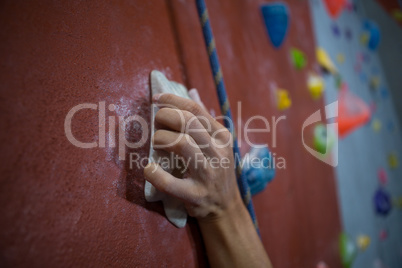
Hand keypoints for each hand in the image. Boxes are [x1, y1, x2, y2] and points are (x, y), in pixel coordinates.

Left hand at [144, 91, 242, 221]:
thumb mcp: (217, 143)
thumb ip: (203, 119)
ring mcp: (209, 174)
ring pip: (181, 143)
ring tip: (155, 143)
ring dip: (161, 139)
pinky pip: (169, 181)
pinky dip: (153, 172)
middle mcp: (218, 152)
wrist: (225, 208)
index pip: (196, 109)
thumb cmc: (216, 170)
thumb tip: (192, 91)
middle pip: (188, 122)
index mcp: (222, 137)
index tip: (155, 98)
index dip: (173, 100)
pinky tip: (149, 169)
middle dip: (165, 116)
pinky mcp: (196, 195)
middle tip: (155, 123)